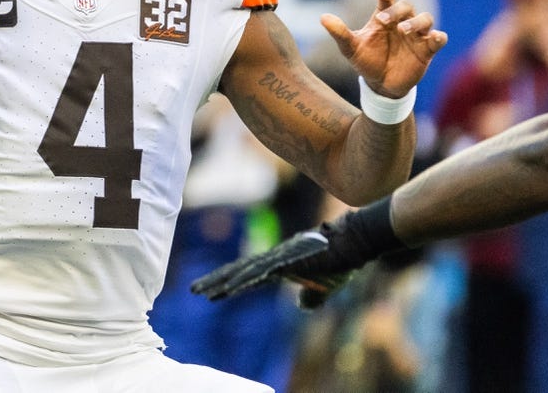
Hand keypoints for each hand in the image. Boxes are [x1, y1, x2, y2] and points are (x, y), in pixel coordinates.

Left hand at [190, 229, 353, 307]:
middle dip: (215, 281)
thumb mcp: (324, 286)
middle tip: (193, 290)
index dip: (227, 282)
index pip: (247, 275)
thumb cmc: (341, 261)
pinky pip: (259, 273)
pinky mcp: (286, 261)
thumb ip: (311, 297)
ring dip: (221, 282)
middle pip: (237, 271)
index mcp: (279, 265)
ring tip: (201, 292)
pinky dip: (242, 280)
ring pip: (242, 272)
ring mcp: (278, 258)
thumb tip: (302, 306)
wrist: (354, 242)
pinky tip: (228, 287)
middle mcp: (273, 259)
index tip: (210, 291)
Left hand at [320, 0, 446, 97]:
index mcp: (384, 17)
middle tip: (383, 20)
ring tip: (403, 30)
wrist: (380, 85)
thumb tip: (322, 17)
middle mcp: (402, 22)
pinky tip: (435, 38)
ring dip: (416, 22)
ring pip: (426, 18)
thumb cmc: (367, 61)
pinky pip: (439, 39)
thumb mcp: (350, 48)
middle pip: (406, 6)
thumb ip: (339, 33)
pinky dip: (439, 37)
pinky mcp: (427, 50)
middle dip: (396, 10)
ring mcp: (416, 36)